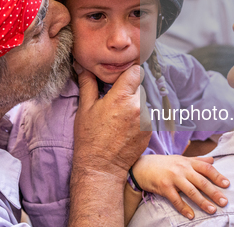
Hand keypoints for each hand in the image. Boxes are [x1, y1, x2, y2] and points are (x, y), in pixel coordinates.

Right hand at [73, 63, 150, 178]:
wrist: (101, 167)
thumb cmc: (90, 138)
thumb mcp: (85, 108)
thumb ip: (88, 84)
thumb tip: (83, 66)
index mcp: (121, 97)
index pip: (135, 72)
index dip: (129, 73)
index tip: (122, 78)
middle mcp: (138, 106)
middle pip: (140, 86)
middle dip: (130, 90)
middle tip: (117, 100)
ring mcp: (147, 119)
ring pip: (144, 101)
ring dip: (136, 104)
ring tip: (121, 116)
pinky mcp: (151, 130)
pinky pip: (148, 115)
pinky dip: (140, 117)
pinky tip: (127, 126)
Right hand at [132, 155, 229, 219]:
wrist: (143, 166)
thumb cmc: (165, 164)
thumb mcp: (181, 159)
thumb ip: (197, 160)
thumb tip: (213, 159)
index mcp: (188, 162)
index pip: (206, 168)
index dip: (217, 176)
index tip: (227, 184)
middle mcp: (182, 169)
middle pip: (201, 181)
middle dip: (214, 192)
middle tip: (224, 202)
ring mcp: (173, 178)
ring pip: (191, 191)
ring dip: (203, 202)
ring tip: (212, 210)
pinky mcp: (164, 187)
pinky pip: (176, 200)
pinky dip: (184, 208)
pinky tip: (191, 215)